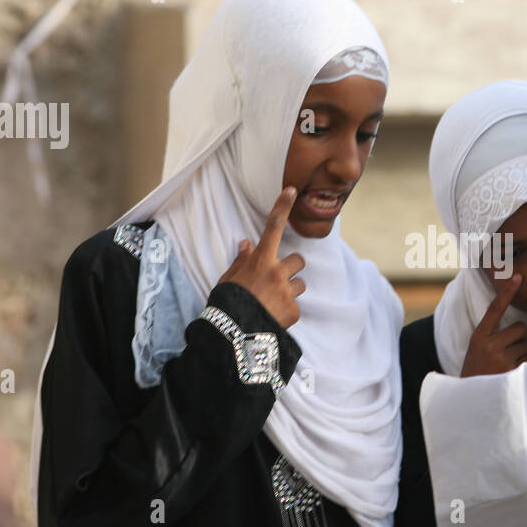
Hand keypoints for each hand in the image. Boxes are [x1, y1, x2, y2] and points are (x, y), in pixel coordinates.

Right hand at [216, 186, 305, 328]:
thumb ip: (241, 261)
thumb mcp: (228, 279)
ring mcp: (287, 291)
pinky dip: (287, 311)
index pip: (272, 227)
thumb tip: (247, 243)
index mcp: (260, 261)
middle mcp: (277, 272)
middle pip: (298, 260)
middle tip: (276, 281)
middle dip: (291, 268)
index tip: (291, 190)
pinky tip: (273, 317)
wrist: (233, 336)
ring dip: (290, 290)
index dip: (282, 206)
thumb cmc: (226, 305)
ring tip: (272, 303)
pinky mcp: (294, 311)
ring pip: (300, 284)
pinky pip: (296, 306)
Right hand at [460, 273, 526, 376]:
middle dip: (519, 339)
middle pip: (520, 329)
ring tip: (508, 368)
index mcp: (479, 337)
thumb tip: (520, 329)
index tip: (517, 276)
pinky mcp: (513, 371)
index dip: (507, 292)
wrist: (469, 402)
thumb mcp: (476, 352)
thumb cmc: (477, 374)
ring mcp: (501, 358)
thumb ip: (492, 338)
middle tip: (507, 354)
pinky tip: (514, 376)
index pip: (495, 309)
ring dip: (523, 355)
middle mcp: (489, 345)